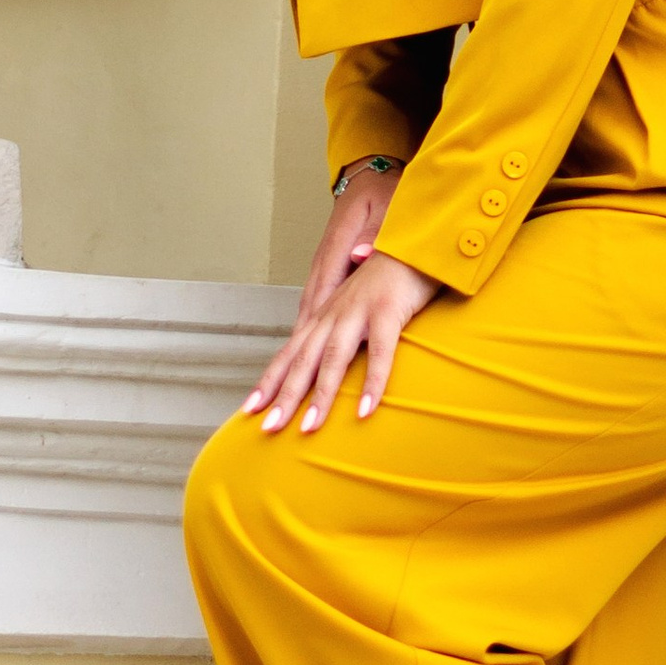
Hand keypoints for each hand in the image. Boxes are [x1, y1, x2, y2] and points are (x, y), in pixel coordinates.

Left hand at [245, 177, 441, 431]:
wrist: (416, 236)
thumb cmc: (391, 274)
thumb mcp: (360, 304)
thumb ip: (343, 329)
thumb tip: (323, 359)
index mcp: (326, 314)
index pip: (290, 351)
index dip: (270, 380)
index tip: (250, 409)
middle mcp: (334, 312)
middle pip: (303, 359)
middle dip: (283, 396)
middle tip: (268, 429)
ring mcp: (359, 310)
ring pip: (332, 359)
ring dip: (320, 396)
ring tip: (309, 428)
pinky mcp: (388, 309)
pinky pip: (379, 352)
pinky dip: (372, 382)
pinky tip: (365, 410)